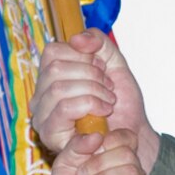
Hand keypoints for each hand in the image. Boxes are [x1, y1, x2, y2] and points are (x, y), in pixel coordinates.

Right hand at [34, 31, 158, 171]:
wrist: (134, 134)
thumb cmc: (122, 104)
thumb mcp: (115, 63)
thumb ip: (98, 43)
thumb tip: (76, 39)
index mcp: (50, 78)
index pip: (52, 52)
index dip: (82, 56)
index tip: (103, 69)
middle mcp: (41, 97)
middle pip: (55, 69)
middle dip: (90, 75)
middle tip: (108, 88)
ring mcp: (42, 117)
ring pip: (58, 88)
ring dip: (93, 91)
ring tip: (109, 102)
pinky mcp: (50, 135)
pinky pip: (64, 108)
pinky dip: (90, 105)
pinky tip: (103, 114)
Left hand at [44, 127, 152, 174]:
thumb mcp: (64, 166)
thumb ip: (76, 146)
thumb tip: (96, 135)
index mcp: (114, 158)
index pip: (126, 137)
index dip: (108, 140)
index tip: (88, 153)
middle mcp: (129, 171)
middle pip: (127, 153)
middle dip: (98, 164)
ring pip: (132, 172)